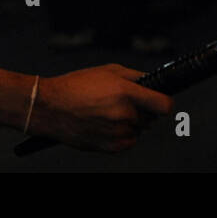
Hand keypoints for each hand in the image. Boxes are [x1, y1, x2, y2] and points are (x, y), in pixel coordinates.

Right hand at [29, 64, 173, 152]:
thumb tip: (152, 82)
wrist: (50, 107)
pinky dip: (122, 134)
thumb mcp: (107, 70)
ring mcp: (118, 132)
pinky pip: (128, 141)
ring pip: (139, 130)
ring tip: (107, 112)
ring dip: (130, 123)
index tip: (162, 101)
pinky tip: (104, 124)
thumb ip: (135, 76)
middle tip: (121, 102)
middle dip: (141, 110)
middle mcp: (124, 114)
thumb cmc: (75, 86)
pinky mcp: (111, 147)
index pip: (164, 105)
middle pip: (151, 117)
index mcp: (125, 92)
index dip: (165, 102)